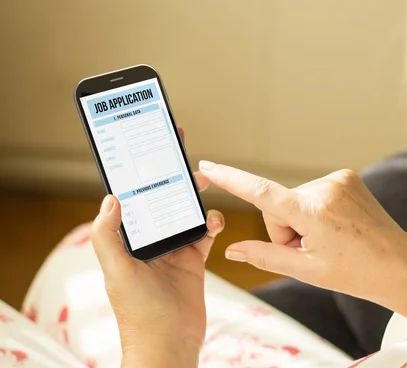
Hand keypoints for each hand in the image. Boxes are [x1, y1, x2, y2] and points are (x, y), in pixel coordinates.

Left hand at [90, 127, 224, 367]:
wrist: (170, 343)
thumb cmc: (139, 312)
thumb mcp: (117, 271)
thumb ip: (108, 236)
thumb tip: (110, 198)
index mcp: (128, 240)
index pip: (132, 199)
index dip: (138, 174)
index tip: (147, 148)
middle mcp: (150, 240)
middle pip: (162, 199)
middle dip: (171, 176)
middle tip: (182, 153)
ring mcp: (173, 249)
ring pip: (185, 211)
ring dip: (194, 196)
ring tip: (203, 180)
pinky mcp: (194, 259)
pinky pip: (205, 233)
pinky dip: (211, 222)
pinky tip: (214, 221)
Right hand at [197, 161, 406, 327]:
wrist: (399, 264)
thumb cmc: (356, 272)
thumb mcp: (306, 270)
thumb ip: (265, 256)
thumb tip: (232, 250)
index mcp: (313, 213)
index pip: (262, 193)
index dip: (231, 179)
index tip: (208, 166)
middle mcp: (324, 188)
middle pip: (277, 205)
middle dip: (284, 228)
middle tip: (311, 249)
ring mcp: (338, 179)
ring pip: (294, 200)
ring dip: (301, 220)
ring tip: (328, 239)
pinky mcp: (346, 176)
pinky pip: (312, 193)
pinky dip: (315, 210)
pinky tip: (336, 226)